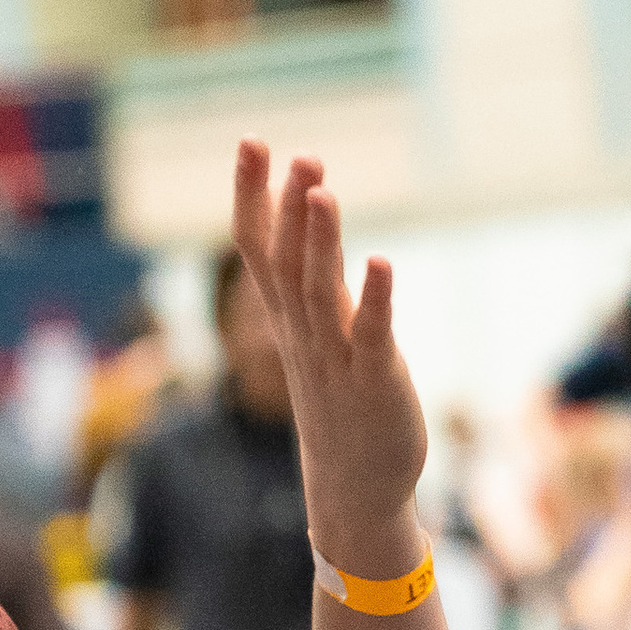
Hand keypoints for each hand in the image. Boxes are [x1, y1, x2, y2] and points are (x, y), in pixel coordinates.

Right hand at [231, 142, 429, 571]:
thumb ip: (310, 278)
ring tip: (322, 191)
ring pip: (320, 292)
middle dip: (288, 206)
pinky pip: (371, 335)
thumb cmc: (341, 400)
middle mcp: (305, 333)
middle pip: (286, 261)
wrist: (356, 487)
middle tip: (294, 153)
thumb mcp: (317, 334)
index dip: (251, 195)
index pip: (258, 248)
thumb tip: (304, 220)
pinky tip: (379, 262)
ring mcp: (337, 357)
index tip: (251, 141)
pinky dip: (374, 299)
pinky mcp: (375, 381)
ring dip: (320, 241)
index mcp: (288, 318)